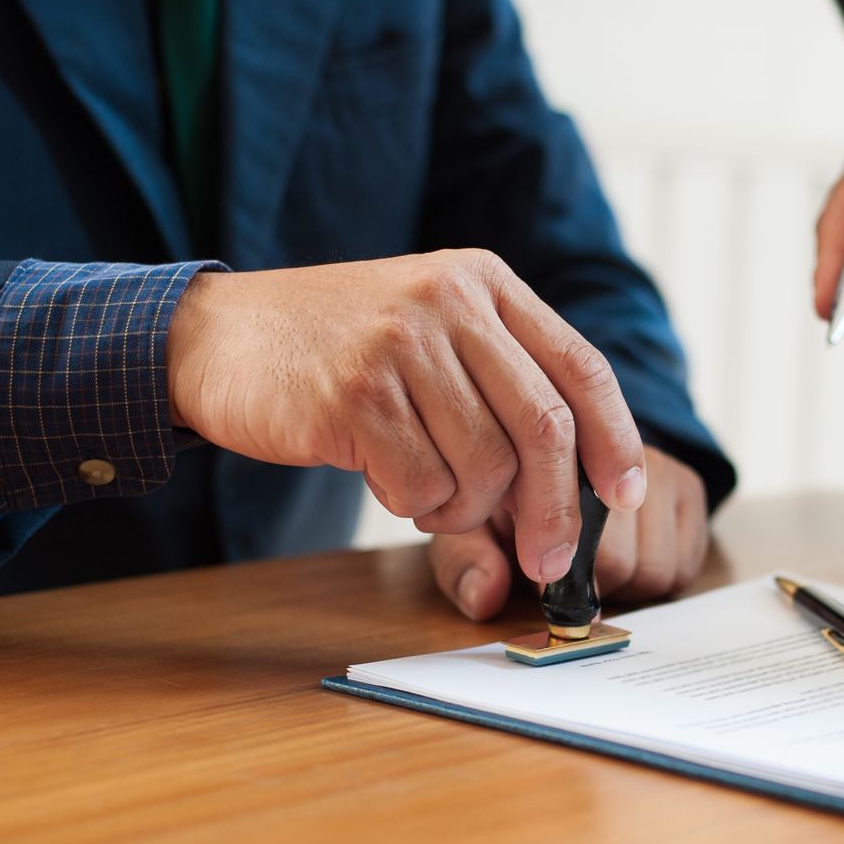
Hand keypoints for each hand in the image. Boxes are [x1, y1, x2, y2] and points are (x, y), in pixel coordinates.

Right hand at [166, 250, 645, 583]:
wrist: (216, 337)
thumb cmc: (335, 350)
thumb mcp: (429, 329)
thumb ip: (500, 379)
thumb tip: (577, 484)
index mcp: (483, 283)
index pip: (581, 367)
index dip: (616, 440)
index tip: (628, 496)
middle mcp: (449, 302)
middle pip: (545, 427)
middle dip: (557, 509)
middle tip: (549, 561)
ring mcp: (400, 346)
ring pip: (485, 467)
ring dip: (464, 507)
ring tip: (425, 490)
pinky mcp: (353, 396)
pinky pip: (421, 486)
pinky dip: (414, 504)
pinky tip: (382, 476)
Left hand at [428, 445, 708, 619]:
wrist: (569, 452)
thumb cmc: (512, 493)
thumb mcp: (470, 520)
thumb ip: (466, 559)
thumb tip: (483, 598)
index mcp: (550, 443)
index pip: (566, 519)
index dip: (552, 567)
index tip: (543, 579)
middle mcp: (618, 447)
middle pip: (616, 559)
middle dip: (590, 578)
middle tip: (568, 563)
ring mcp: (660, 462)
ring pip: (655, 567)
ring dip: (626, 581)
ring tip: (599, 559)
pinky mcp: (691, 487)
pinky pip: (685, 564)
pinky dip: (658, 573)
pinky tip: (630, 552)